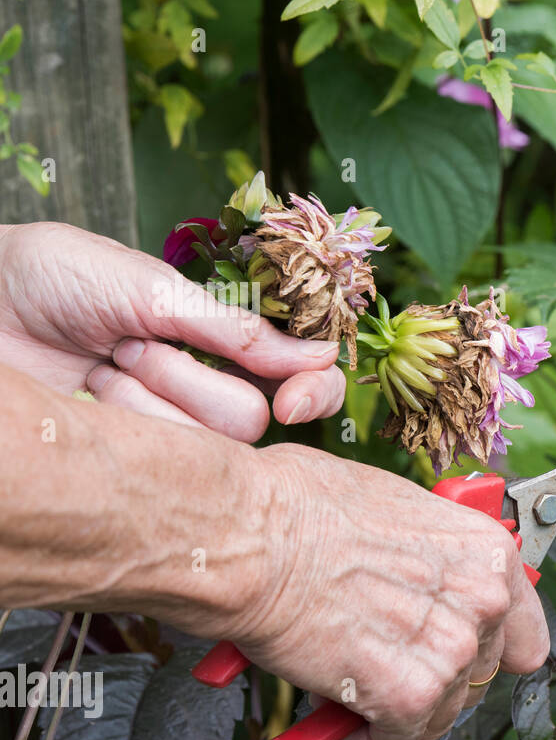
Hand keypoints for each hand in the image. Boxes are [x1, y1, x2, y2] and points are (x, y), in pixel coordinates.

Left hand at [0, 221, 344, 441]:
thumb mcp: (150, 286)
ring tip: (105, 364)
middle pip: (254, 417)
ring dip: (151, 397)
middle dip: (192, 380)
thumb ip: (234, 327)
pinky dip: (124, 421)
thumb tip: (320, 353)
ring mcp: (166, 426)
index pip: (304, 374)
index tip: (290, 397)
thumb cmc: (50, 277)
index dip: (313, 389)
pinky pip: (162, 462)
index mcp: (225, 336)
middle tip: (136, 346)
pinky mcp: (131, 457)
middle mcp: (205, 385)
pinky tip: (87, 395)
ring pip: (209, 444)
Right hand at [228, 443, 549, 739]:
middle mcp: (483, 602)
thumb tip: (423, 579)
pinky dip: (370, 735)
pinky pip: (401, 738)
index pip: (526, 631)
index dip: (488, 650)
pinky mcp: (409, 695)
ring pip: (441, 712)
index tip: (463, 658)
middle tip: (387, 665)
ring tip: (354, 681)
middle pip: (478, 676)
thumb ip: (432, 556)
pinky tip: (338, 706)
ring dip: (402, 708)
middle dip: (435, 677)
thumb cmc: (302, 508)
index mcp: (487, 551)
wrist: (252, 535)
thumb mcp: (398, 510)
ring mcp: (451, 652)